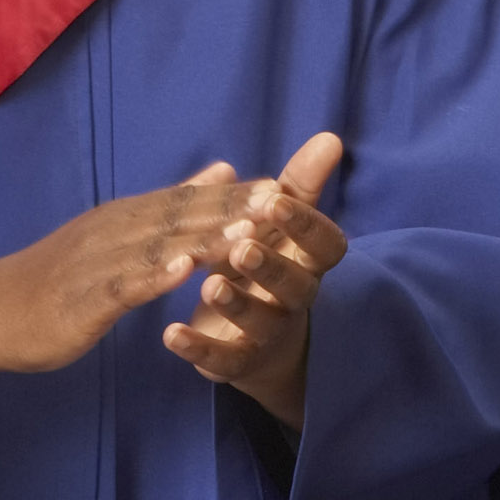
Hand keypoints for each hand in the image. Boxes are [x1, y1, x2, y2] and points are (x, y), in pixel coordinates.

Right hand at [0, 165, 271, 387]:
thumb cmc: (61, 278)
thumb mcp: (120, 233)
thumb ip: (173, 203)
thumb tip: (223, 168)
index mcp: (129, 216)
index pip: (192, 200)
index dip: (238, 195)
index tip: (286, 188)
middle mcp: (115, 230)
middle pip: (181, 216)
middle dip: (231, 208)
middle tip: (280, 201)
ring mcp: (97, 262)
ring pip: (157, 246)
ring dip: (202, 237)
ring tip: (246, 231)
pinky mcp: (83, 297)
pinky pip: (121, 284)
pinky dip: (153, 275)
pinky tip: (182, 270)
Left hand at [162, 133, 346, 429]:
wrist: (262, 339)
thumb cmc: (272, 261)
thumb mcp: (283, 223)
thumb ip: (301, 184)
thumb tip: (330, 137)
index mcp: (309, 261)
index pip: (325, 245)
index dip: (304, 224)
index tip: (275, 199)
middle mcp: (295, 299)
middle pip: (294, 286)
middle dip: (269, 266)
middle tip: (242, 246)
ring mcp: (268, 333)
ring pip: (259, 322)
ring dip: (235, 304)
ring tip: (209, 284)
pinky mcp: (238, 362)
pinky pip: (222, 360)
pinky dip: (197, 349)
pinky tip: (169, 334)